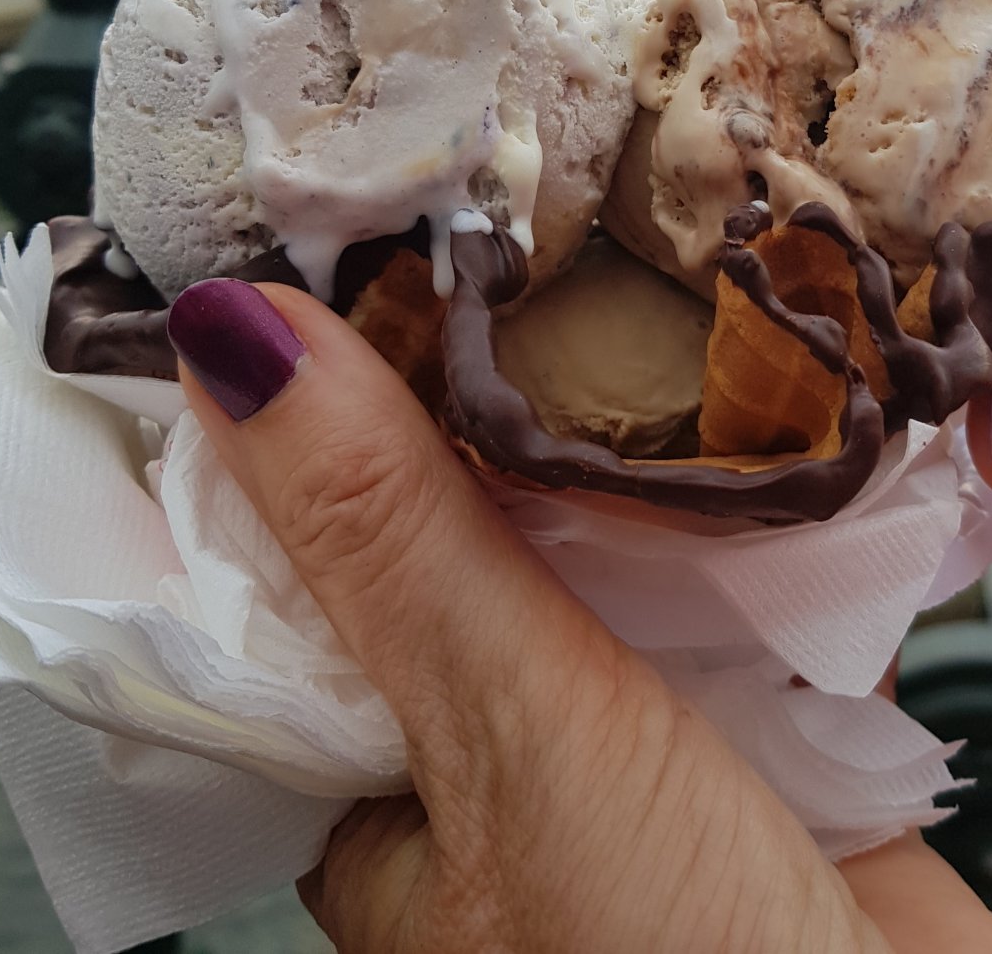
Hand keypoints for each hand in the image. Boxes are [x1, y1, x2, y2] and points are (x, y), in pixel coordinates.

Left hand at [168, 277, 991, 953]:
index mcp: (369, 784)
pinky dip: (743, 483)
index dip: (283, 412)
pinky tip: (753, 368)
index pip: (281, 564)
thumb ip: (389, 540)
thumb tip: (228, 342)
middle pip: (452, 529)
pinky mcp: (763, 719)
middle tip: (468, 208)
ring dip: (612, 424)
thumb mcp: (509, 742)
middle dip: (469, 387)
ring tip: (600, 249)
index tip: (293, 252)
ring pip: (599, 539)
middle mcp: (486, 749)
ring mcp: (633, 727)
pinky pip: (735, 569)